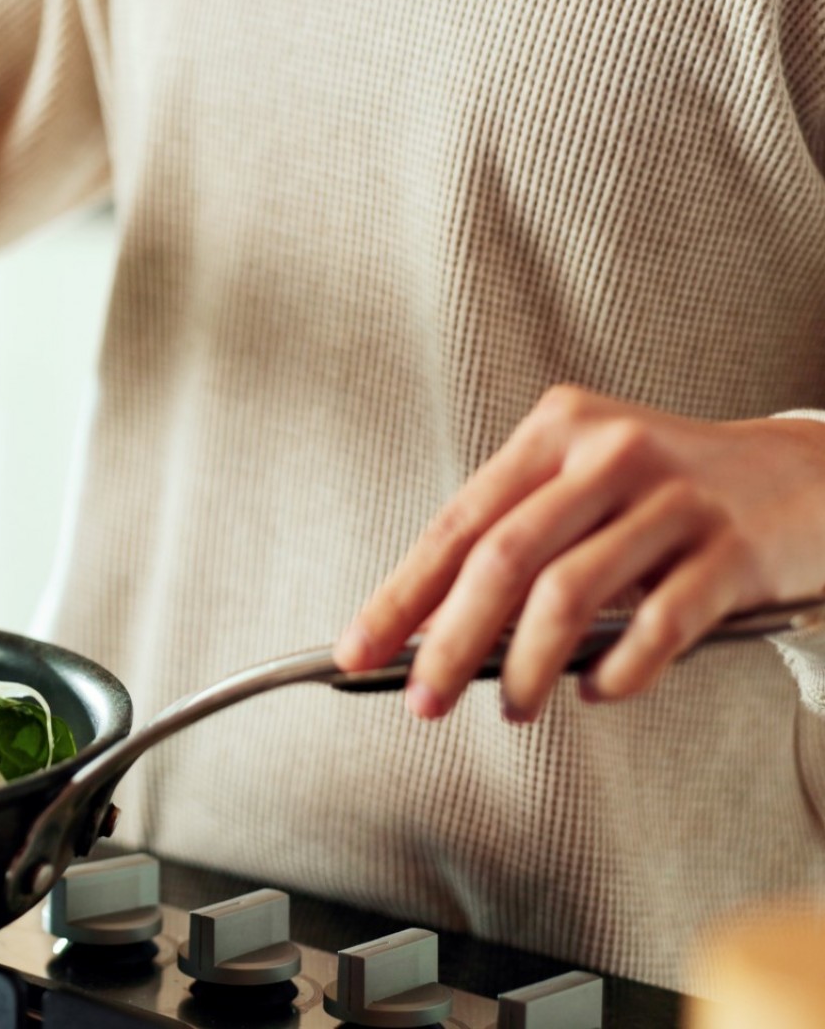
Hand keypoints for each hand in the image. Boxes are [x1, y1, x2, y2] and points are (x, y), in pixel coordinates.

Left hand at [334, 385, 824, 721]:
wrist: (810, 478)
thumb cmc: (672, 494)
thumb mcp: (584, 488)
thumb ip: (515, 541)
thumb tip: (428, 628)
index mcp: (556, 431)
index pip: (458, 523)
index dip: (403, 594)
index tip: (358, 649)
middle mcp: (611, 452)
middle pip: (502, 559)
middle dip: (449, 642)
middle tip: (421, 699)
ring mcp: (677, 498)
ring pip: (569, 595)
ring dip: (524, 667)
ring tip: (510, 706)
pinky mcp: (734, 550)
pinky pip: (655, 627)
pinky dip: (615, 672)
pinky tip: (597, 689)